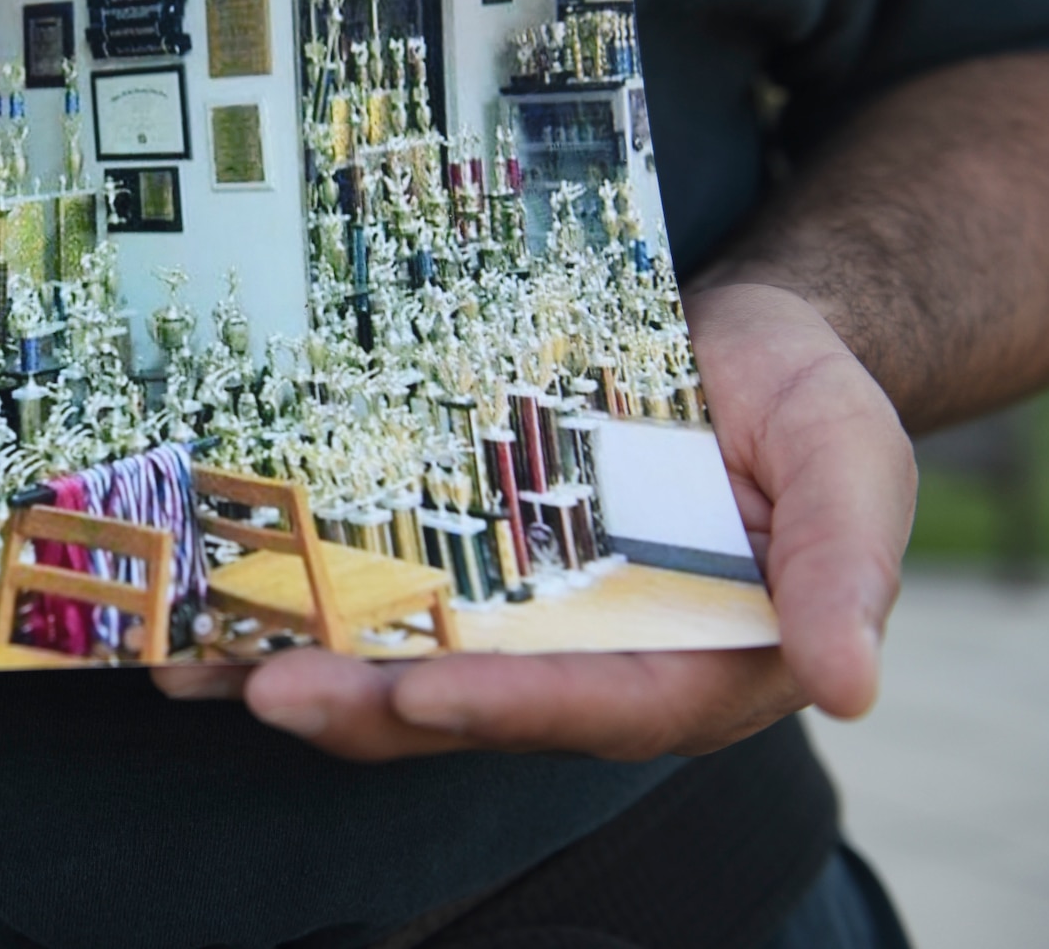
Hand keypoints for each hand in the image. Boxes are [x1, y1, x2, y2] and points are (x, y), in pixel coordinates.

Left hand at [152, 283, 915, 761]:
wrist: (737, 343)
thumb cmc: (804, 403)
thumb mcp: (849, 460)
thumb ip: (844, 567)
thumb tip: (851, 683)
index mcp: (697, 663)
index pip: (601, 705)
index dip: (510, 705)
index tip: (421, 695)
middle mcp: (591, 660)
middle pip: (470, 703)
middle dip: (364, 703)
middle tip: (268, 686)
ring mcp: (516, 619)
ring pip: (399, 664)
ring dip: (299, 667)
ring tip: (197, 656)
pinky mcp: (465, 568)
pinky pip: (375, 597)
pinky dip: (295, 603)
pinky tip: (209, 599)